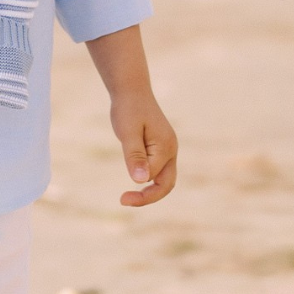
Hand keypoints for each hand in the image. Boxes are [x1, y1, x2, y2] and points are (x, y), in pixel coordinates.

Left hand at [110, 90, 177, 207]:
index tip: (122, 199)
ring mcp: (168, 149)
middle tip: (125, 202)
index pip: (155, 177)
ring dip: (149, 190)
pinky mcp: (160, 148)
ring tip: (128, 198)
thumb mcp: (127, 132)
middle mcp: (171, 150)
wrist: (131, 91)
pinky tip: (134, 182)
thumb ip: (135, 156)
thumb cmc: (128, 109)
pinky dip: (148, 181)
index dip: (140, 189)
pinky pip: (158, 171)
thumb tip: (141, 180)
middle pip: (167, 184)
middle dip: (149, 197)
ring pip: (164, 179)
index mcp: (166, 147)